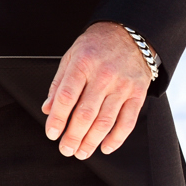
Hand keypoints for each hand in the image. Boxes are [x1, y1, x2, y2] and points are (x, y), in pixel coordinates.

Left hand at [41, 21, 151, 158]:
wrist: (128, 34)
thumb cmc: (95, 46)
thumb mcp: (71, 56)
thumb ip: (58, 83)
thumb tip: (48, 108)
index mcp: (82, 64)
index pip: (66, 97)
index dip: (57, 119)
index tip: (51, 133)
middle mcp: (103, 76)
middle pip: (85, 114)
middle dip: (73, 136)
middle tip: (66, 149)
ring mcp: (122, 86)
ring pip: (105, 122)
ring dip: (92, 141)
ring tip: (81, 152)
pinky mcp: (138, 94)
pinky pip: (127, 122)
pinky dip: (116, 139)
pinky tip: (105, 147)